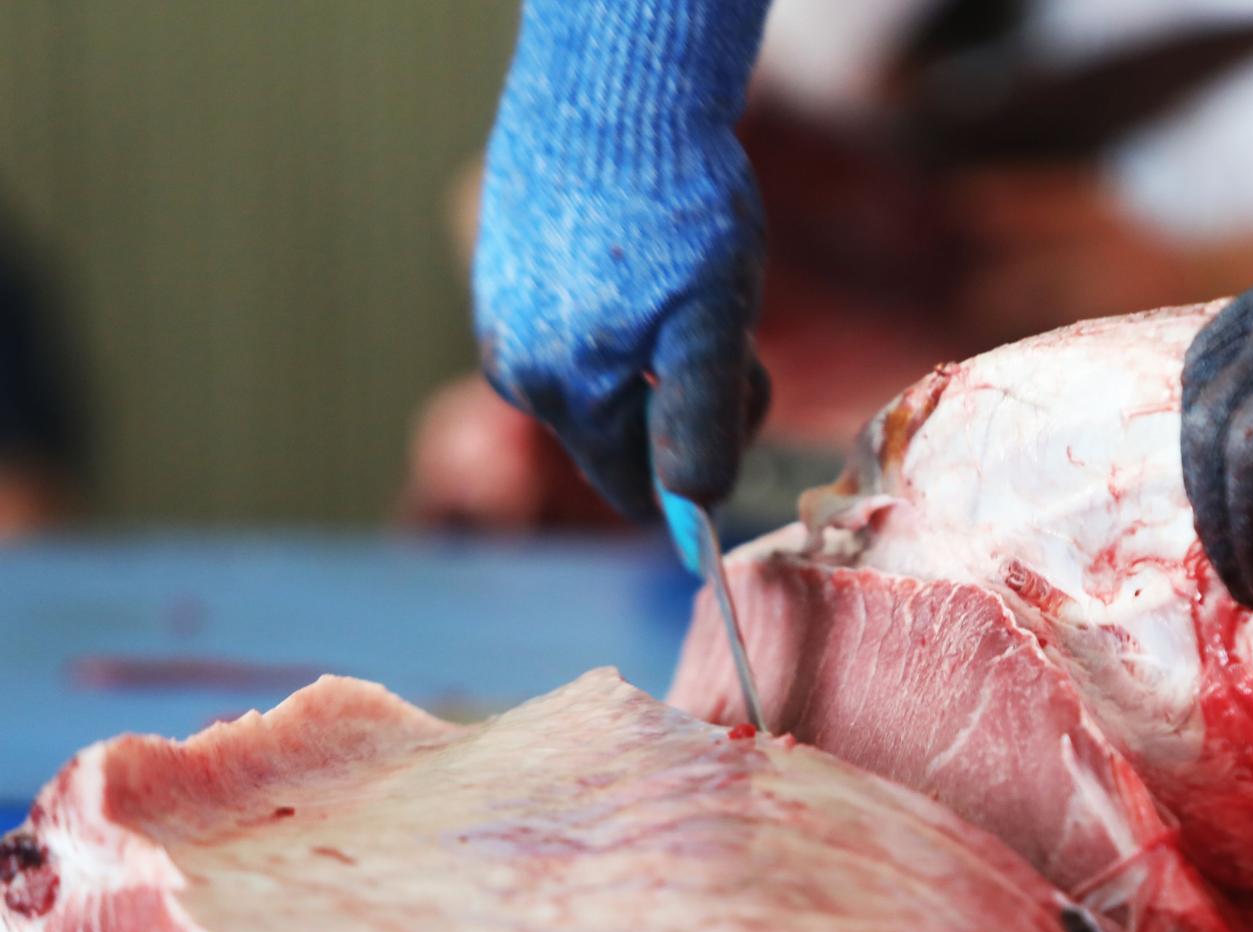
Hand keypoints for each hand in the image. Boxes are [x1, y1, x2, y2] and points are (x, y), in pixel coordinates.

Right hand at [473, 0, 773, 520]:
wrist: (616, 93)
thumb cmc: (675, 209)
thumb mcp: (711, 329)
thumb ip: (699, 427)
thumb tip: (692, 511)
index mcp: (565, 396)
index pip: (636, 493)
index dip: (703, 466)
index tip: (740, 394)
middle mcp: (518, 373)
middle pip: (626, 440)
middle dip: (685, 402)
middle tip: (726, 326)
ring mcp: (504, 324)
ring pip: (609, 385)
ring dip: (662, 356)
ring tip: (683, 279)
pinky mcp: (506, 280)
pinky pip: (580, 334)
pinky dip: (627, 315)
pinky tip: (644, 256)